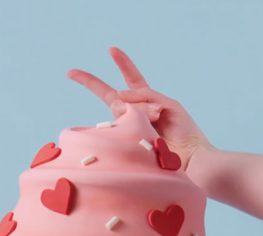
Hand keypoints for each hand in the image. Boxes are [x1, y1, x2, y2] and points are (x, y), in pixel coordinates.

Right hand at [68, 47, 212, 169]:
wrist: (190, 158)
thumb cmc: (184, 133)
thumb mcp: (168, 105)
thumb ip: (144, 96)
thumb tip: (118, 98)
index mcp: (148, 102)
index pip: (132, 79)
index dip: (123, 64)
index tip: (112, 49)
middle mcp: (134, 114)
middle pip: (108, 95)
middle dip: (89, 82)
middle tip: (71, 72)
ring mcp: (127, 127)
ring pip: (121, 109)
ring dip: (141, 109)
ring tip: (158, 117)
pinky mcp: (125, 141)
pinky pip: (124, 123)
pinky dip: (140, 119)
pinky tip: (151, 125)